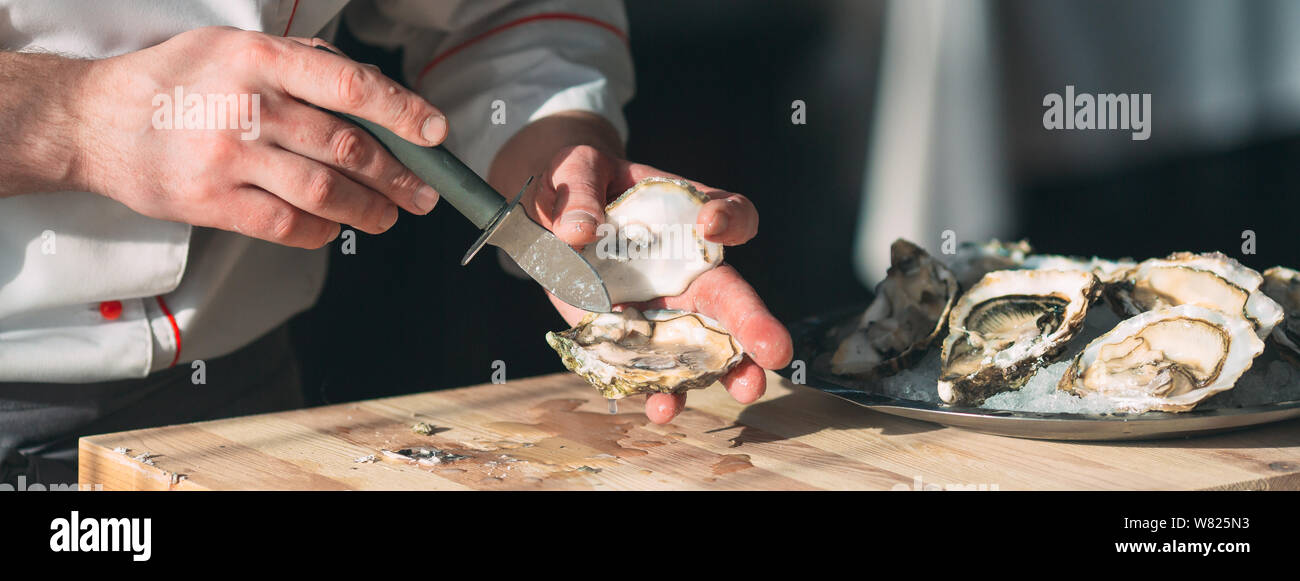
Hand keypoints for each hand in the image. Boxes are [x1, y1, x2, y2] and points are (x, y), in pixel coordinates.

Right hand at [71, 27, 445, 247]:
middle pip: (348, 147)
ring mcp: (230, 156)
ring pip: (325, 191)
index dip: (403, 113)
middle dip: (398, 176)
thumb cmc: (175, 81)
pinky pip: (287, 225)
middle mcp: (250, 105)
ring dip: (369, 210)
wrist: (93, 120)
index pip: (351, 86)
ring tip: (388, 216)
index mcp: (260, 58)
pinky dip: (322, 231)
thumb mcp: (234, 46)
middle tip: (423, 192)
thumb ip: (302, 65)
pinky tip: (335, 229)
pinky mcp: (212, 202)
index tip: (436, 133)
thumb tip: (375, 95)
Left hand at [489, 112, 792, 424]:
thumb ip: (579, 196)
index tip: (710, 225)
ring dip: (726, 370)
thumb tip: (580, 230)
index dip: (729, 220)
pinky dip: (660, 392)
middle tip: (776, 350)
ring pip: (704, 344)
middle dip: (755, 324)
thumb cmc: (576, 183)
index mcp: (685, 218)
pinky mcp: (630, 338)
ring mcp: (662, 309)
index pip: (730, 215)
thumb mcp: (575, 171)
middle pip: (731, 295)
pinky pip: (653, 369)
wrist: (550, 216)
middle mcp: (685, 268)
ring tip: (744, 389)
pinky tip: (662, 407)